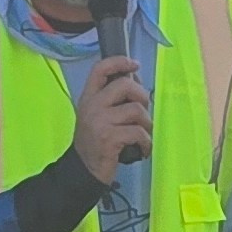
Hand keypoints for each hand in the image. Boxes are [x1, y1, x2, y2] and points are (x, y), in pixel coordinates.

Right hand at [74, 54, 153, 185]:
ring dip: (147, 124)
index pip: (100, 69)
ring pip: (136, 110)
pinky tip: (143, 149)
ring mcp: (100, 121)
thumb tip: (137, 83)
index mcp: (89, 97)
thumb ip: (113, 100)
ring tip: (143, 135)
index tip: (134, 65)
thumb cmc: (96, 142)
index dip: (119, 62)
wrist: (84, 170)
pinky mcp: (109, 138)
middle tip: (143, 112)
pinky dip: (146, 142)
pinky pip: (139, 132)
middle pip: (125, 85)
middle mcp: (92, 105)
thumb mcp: (98, 116)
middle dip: (142, 97)